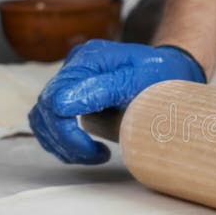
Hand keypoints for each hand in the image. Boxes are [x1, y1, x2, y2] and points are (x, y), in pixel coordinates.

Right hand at [29, 40, 205, 163]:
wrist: (173, 70)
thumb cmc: (162, 75)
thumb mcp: (141, 82)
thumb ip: (103, 90)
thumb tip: (60, 105)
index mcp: (88, 59)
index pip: (55, 101)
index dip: (68, 133)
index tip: (98, 151)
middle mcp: (74, 65)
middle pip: (45, 111)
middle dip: (67, 142)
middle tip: (98, 156)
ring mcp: (71, 79)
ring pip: (43, 119)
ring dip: (62, 144)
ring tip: (94, 155)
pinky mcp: (73, 92)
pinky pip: (52, 121)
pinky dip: (63, 140)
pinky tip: (87, 149)